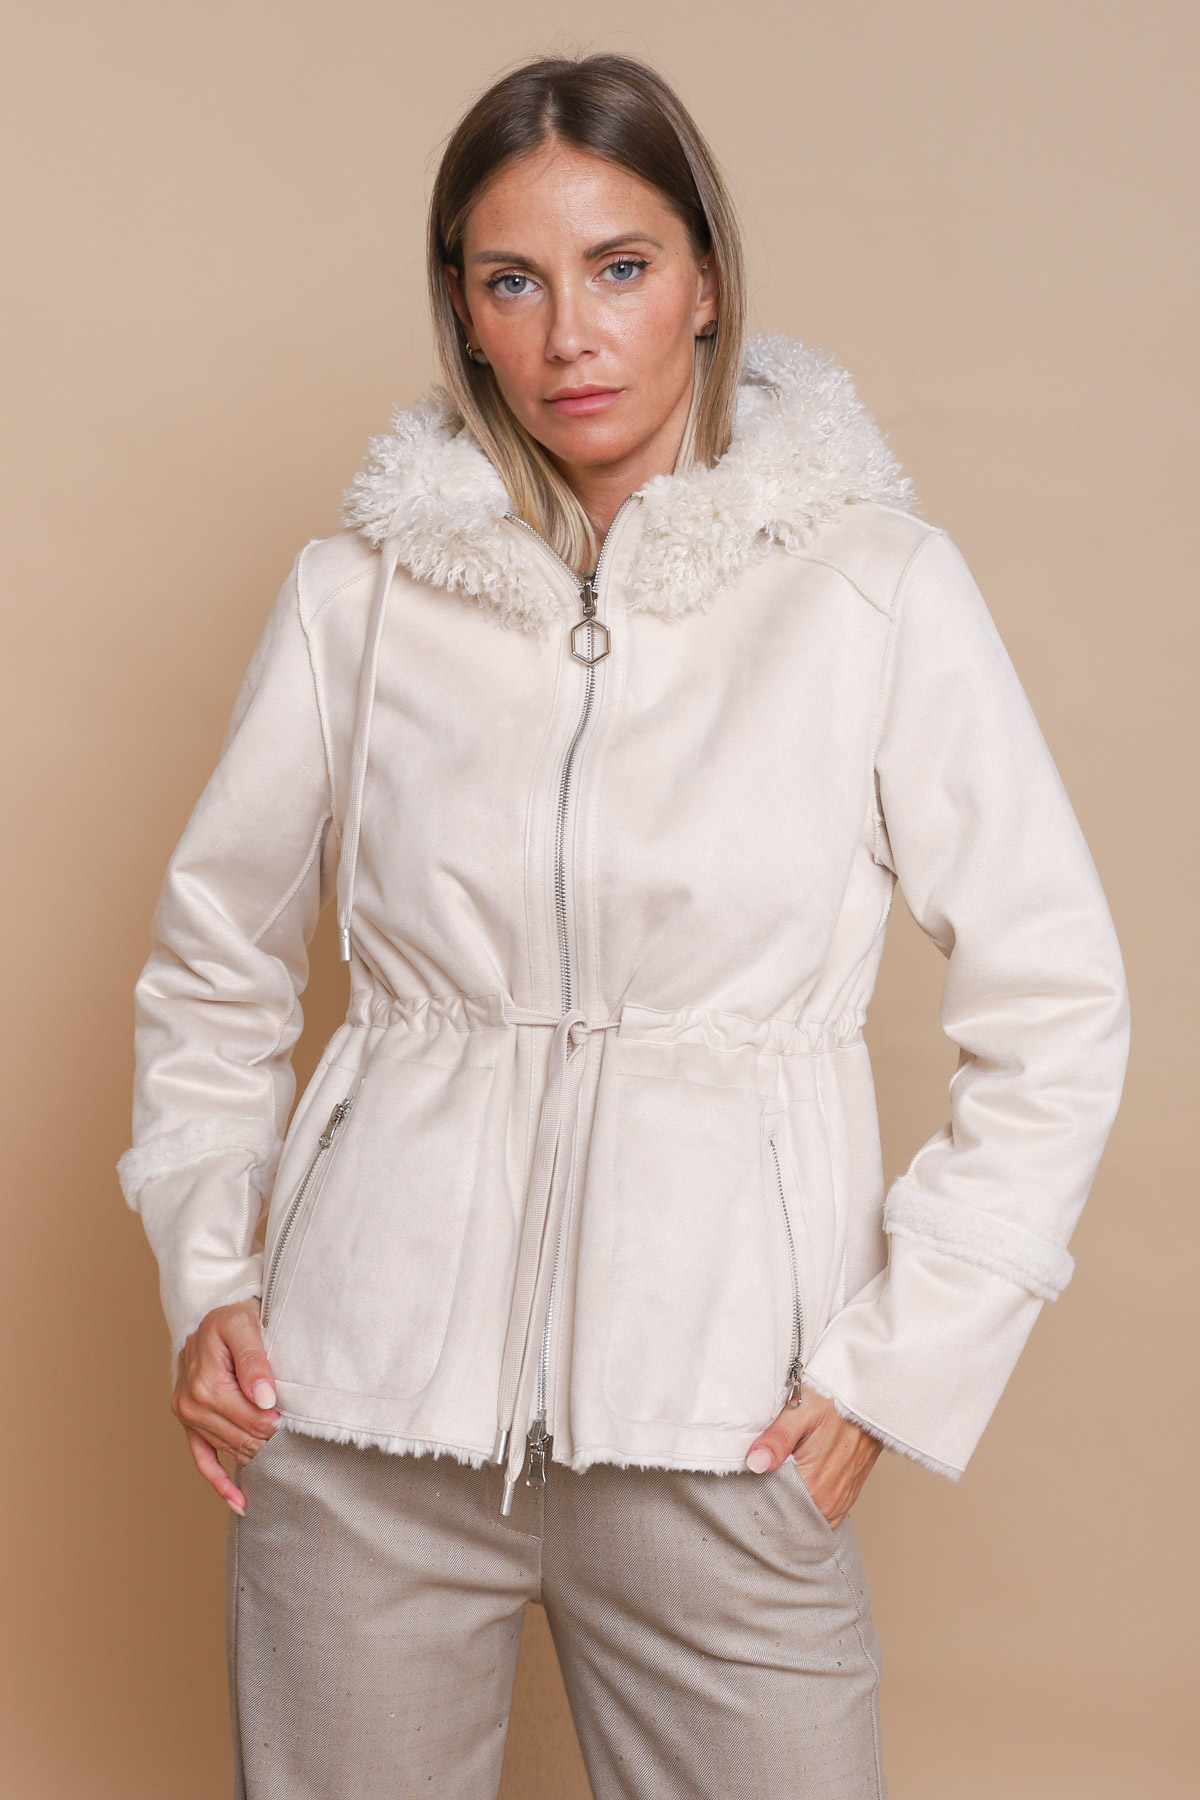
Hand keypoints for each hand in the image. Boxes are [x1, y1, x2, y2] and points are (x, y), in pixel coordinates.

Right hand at [171, 1298, 280, 1515]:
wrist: (208, 1314)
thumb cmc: (230, 1317)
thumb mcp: (245, 1327)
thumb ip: (255, 1362)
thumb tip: (266, 1399)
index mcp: (206, 1383)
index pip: (251, 1419)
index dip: (276, 1422)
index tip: (295, 1418)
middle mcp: (190, 1403)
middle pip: (241, 1438)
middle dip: (269, 1439)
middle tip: (294, 1433)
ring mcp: (187, 1416)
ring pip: (228, 1449)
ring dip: (254, 1455)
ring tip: (281, 1459)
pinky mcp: (188, 1423)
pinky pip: (202, 1459)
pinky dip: (219, 1482)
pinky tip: (239, 1502)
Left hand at [743, 1388, 882, 1528]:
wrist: (868, 1396)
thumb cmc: (834, 1400)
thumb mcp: (801, 1410)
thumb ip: (777, 1439)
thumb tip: (755, 1463)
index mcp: (814, 1485)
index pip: (774, 1507)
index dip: (757, 1494)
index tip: (747, 1481)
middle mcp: (829, 1501)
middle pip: (789, 1514)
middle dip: (772, 1501)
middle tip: (759, 1477)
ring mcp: (841, 1501)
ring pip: (805, 1515)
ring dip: (790, 1502)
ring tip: (778, 1479)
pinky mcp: (848, 1495)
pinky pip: (822, 1514)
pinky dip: (807, 1504)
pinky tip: (797, 1486)